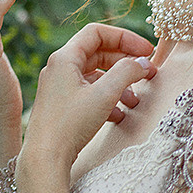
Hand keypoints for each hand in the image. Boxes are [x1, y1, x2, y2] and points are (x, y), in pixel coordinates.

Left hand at [18, 23, 155, 181]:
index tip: (146, 51)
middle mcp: (59, 69)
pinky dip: (107, 100)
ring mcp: (59, 88)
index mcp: (64, 58)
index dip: (125, 38)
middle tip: (147, 74)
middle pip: (98, 53)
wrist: (45, 159)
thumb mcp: (104, 95)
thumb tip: (144, 63)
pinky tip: (120, 116)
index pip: (97, 33)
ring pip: (95, 76)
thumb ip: (127, 72)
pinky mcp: (62, 107)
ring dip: (118, 84)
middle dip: (124, 63)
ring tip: (135, 100)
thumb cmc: (70, 124)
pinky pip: (89, 94)